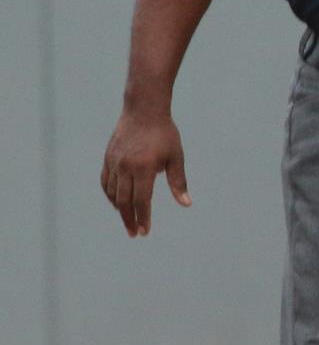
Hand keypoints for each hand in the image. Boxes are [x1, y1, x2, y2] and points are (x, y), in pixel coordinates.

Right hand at [100, 108, 189, 236]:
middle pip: (124, 201)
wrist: (143, 110)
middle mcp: (125, 167)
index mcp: (144, 168)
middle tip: (134, 233)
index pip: (142, 200)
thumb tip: (186, 204)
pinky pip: (106, 182)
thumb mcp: (176, 157)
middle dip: (129, 219)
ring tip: (128, 220)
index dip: (143, 217)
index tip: (144, 231)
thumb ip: (178, 182)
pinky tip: (117, 203)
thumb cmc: (164, 134)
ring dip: (119, 209)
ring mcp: (114, 162)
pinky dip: (110, 195)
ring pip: (113, 193)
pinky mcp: (108, 158)